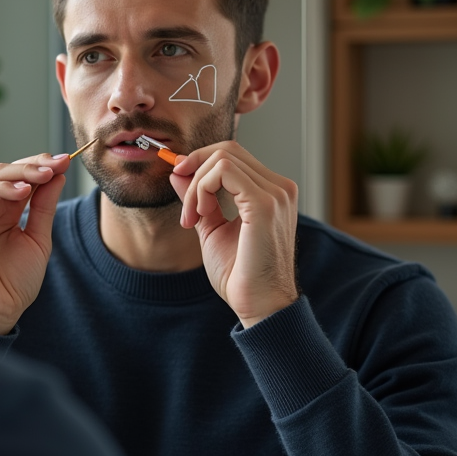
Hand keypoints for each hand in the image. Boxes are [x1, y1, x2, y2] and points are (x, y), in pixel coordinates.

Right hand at [0, 153, 70, 335]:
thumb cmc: (15, 283)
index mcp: (6, 213)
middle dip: (34, 165)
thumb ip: (44, 207)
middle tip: (56, 164)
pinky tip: (22, 192)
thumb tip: (56, 174)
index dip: (42, 168)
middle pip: (8, 173)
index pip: (22, 180)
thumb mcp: (38, 239)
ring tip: (43, 176)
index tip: (65, 162)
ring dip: (20, 173)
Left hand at [169, 142, 298, 326]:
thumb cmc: (240, 274)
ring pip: (221, 159)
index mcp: (271, 191)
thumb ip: (198, 198)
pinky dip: (201, 188)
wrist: (258, 304)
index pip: (232, 155)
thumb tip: (177, 172)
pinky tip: (199, 215)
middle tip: (183, 204)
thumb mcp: (211, 227)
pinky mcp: (265, 203)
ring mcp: (275, 194)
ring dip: (195, 186)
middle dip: (193, 169)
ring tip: (192, 217)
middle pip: (226, 150)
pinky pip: (223, 171)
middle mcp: (279, 188)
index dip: (199, 161)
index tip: (177, 178)